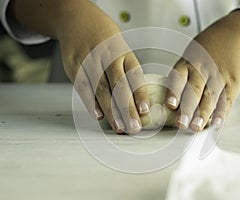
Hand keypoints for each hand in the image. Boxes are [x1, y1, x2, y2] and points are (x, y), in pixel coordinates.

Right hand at [10, 0, 149, 133]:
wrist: (79, 21)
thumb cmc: (105, 41)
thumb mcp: (121, 50)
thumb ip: (127, 73)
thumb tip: (137, 101)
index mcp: (123, 53)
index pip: (135, 75)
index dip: (140, 94)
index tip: (145, 110)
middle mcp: (108, 56)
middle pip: (119, 85)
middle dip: (127, 109)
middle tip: (134, 127)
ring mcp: (90, 61)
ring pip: (102, 89)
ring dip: (111, 111)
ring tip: (119, 127)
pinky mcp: (74, 66)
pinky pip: (83, 87)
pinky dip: (91, 103)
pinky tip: (98, 115)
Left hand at [165, 10, 239, 131]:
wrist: (231, 35)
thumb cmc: (203, 51)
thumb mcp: (188, 57)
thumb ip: (180, 78)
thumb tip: (168, 104)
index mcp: (188, 62)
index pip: (179, 77)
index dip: (174, 92)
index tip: (170, 105)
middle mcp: (203, 68)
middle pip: (195, 89)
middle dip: (188, 108)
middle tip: (182, 124)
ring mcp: (219, 74)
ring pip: (211, 96)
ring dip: (203, 114)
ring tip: (196, 127)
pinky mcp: (233, 81)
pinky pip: (227, 98)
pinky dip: (222, 112)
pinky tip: (217, 123)